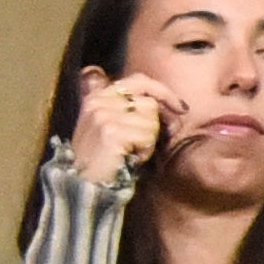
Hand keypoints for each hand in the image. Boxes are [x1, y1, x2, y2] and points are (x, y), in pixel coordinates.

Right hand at [64, 70, 177, 190]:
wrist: (82, 183)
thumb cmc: (102, 157)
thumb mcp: (109, 125)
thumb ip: (129, 109)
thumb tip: (169, 106)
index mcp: (97, 96)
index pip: (140, 81)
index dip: (163, 92)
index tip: (181, 108)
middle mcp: (98, 101)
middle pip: (149, 103)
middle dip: (155, 124)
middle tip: (146, 142)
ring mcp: (103, 115)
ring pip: (151, 121)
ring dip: (148, 140)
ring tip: (130, 151)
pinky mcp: (111, 131)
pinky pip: (147, 136)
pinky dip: (144, 150)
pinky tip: (129, 157)